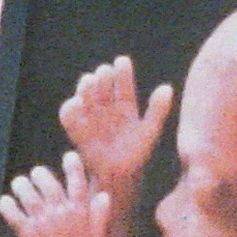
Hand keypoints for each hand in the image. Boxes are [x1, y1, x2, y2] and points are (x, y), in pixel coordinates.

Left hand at [0, 159, 110, 236]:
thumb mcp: (97, 235)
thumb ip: (99, 214)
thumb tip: (104, 196)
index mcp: (79, 210)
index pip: (77, 182)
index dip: (73, 166)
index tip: (69, 156)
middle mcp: (60, 212)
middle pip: (48, 184)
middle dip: (41, 174)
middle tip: (37, 173)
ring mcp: (43, 222)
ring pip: (28, 195)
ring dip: (21, 185)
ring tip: (19, 183)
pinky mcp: (27, 233)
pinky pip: (13, 214)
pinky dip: (7, 206)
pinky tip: (5, 201)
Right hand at [56, 57, 167, 190]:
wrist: (119, 175)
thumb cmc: (137, 153)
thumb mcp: (150, 131)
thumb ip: (157, 110)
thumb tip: (167, 87)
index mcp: (124, 105)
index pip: (122, 84)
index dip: (122, 72)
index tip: (122, 61)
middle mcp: (106, 107)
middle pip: (102, 86)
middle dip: (102, 77)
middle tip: (104, 71)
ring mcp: (90, 117)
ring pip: (84, 96)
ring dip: (85, 87)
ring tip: (89, 80)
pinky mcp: (77, 129)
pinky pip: (69, 116)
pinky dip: (70, 108)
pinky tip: (76, 102)